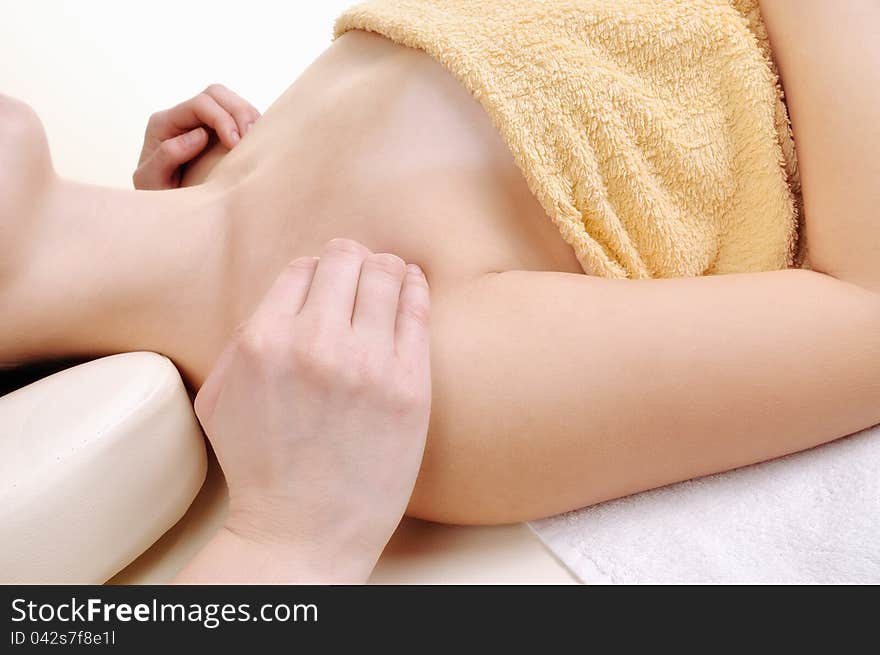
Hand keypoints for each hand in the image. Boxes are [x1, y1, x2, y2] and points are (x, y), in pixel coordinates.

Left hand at [133, 84, 258, 189]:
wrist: (160, 209)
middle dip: (239, 111)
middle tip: (250, 138)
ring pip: (229, 101)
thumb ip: (166, 157)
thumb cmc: (155, 195)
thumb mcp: (152, 181)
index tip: (235, 144)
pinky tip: (255, 143)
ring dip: (248, 117)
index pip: (200, 104)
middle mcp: (182, 118)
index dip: (223, 119)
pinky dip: (251, 126)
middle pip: (216, 94)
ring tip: (256, 140)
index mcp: (164, 123)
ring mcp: (200, 123)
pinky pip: (237, 118)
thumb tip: (199, 135)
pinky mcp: (215, 133)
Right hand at [189, 239, 431, 582]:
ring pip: (386, 275)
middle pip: (345, 260)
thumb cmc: (260, 467)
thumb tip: (284, 297)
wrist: (303, 531)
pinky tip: (414, 284)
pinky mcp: (409, 386)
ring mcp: (367, 364)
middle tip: (363, 271)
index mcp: (263, 341)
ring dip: (387, 269)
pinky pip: (418, 312)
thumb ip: (243, 338)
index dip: (317, 269)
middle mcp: (314, 343)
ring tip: (391, 274)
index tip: (330, 279)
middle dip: (353, 260)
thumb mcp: (220, 399)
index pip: (301, 267)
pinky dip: (416, 288)